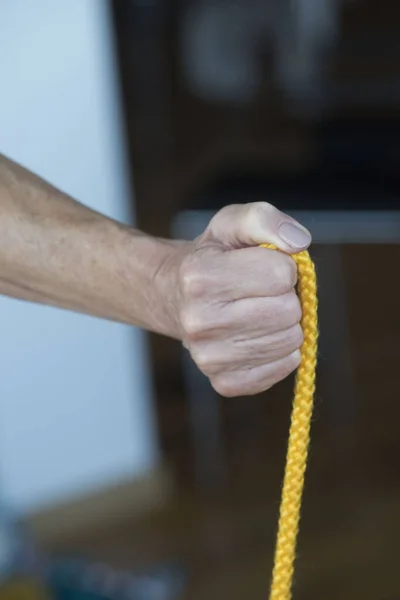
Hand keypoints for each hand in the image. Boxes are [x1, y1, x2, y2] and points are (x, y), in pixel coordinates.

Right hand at [173, 202, 310, 396]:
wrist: (175, 296)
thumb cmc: (212, 258)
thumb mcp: (231, 223)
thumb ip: (264, 219)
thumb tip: (299, 242)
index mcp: (200, 277)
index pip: (281, 275)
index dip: (281, 266)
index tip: (262, 266)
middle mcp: (199, 321)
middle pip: (288, 311)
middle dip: (285, 296)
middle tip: (262, 292)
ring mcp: (209, 357)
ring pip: (289, 342)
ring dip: (285, 324)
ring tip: (259, 312)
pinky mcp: (223, 381)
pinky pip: (281, 369)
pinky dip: (280, 352)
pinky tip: (259, 336)